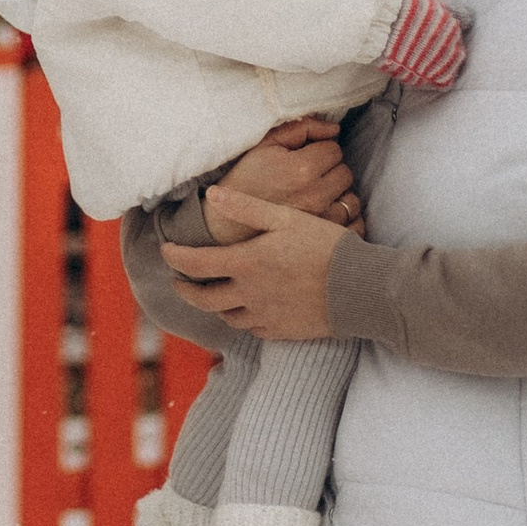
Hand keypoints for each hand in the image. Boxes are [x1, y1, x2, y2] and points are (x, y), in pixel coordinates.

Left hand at [161, 189, 347, 340]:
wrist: (360, 288)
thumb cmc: (326, 247)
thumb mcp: (286, 218)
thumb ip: (246, 206)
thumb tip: (212, 193)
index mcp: (246, 264)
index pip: (195, 264)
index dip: (175, 257)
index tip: (166, 251)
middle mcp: (248, 294)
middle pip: (202, 299)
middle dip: (185, 289)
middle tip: (179, 281)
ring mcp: (264, 316)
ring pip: (225, 316)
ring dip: (213, 305)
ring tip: (213, 293)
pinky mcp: (281, 332)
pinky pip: (251, 328)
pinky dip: (242, 318)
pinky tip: (246, 308)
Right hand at [212, 115, 361, 232]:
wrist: (228, 222)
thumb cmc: (246, 179)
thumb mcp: (265, 145)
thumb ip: (301, 128)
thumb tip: (334, 129)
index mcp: (302, 168)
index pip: (334, 149)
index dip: (320, 149)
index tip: (305, 157)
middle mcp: (315, 195)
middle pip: (345, 172)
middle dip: (330, 170)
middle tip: (309, 175)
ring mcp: (321, 219)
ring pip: (350, 198)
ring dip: (337, 194)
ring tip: (314, 195)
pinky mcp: (322, 237)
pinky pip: (351, 222)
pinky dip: (342, 216)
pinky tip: (322, 213)